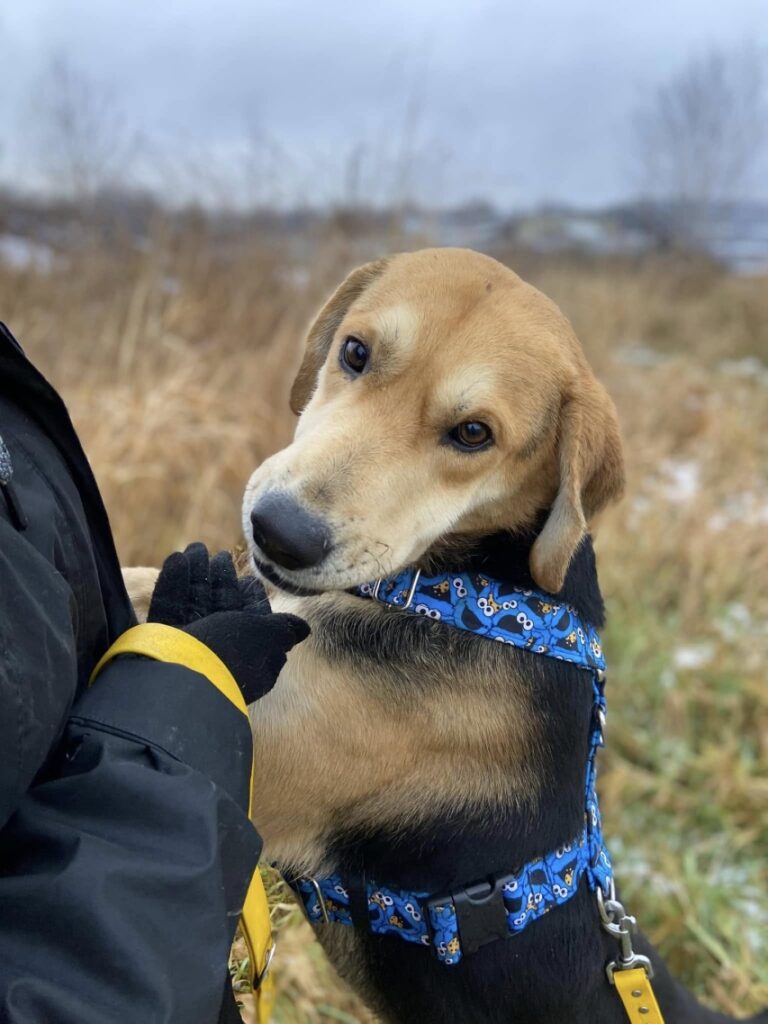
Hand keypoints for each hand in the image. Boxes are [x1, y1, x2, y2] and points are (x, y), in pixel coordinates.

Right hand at [148, 543, 308, 702]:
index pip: (252, 623)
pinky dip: (174, 583)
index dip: (252, 600)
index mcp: (249, 657)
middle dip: (221, 581)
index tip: (250, 580)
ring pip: (194, 604)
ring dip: (196, 574)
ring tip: (195, 547)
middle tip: (221, 555)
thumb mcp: (266, 636)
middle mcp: (219, 653)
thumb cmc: (230, 654)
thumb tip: (304, 628)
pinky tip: (177, 558)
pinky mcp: (159, 642)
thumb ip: (283, 628)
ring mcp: (186, 649)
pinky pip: (168, 607)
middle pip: (221, 610)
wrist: (178, 680)